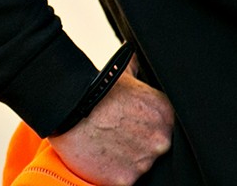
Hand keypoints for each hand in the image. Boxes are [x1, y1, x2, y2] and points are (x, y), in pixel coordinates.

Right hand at [50, 56, 173, 185]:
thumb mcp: (128, 77)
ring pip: (139, 167)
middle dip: (139, 147)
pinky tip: (102, 159)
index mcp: (166, 114)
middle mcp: (161, 139)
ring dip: (126, 161)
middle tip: (119, 139)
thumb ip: (141, 76)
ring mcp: (145, 161)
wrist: (70, 109)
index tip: (135, 129)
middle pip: (154, 150)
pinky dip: (113, 174)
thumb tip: (143, 63)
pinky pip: (124, 181)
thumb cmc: (96, 91)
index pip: (164, 129)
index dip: (147, 130)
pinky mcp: (126, 179)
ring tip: (107, 146)